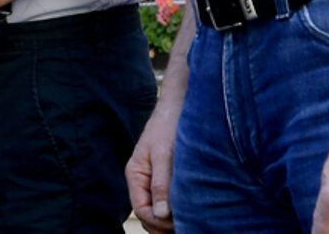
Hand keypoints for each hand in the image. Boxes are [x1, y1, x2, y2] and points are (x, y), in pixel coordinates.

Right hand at [126, 102, 180, 231]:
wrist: (180, 106)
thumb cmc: (169, 127)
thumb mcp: (163, 155)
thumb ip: (161, 184)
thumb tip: (160, 214)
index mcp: (135, 175)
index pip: (141, 210)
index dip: (158, 221)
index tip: (179, 223)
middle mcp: (143, 182)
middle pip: (148, 215)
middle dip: (163, 226)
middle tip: (187, 227)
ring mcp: (156, 182)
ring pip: (159, 212)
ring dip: (171, 221)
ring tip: (191, 223)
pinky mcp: (169, 180)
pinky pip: (170, 202)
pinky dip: (178, 211)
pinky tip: (192, 212)